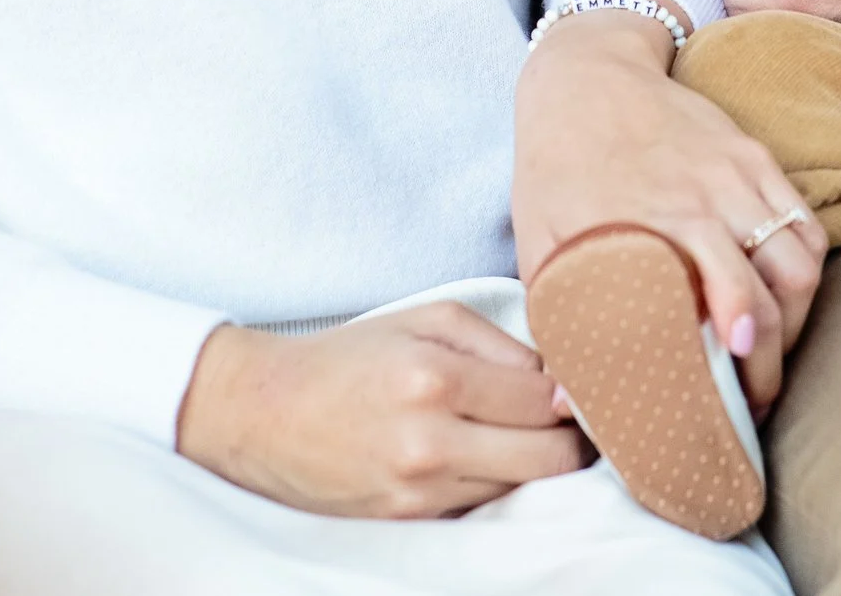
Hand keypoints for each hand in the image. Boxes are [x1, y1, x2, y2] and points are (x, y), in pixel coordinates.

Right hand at [175, 303, 583, 517]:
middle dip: (570, 440)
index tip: (574, 389)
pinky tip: (477, 456)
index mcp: (435, 377)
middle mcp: (430, 440)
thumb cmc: (350, 357)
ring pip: (521, 487)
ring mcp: (419, 489)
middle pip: (550, 458)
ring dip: (532, 463)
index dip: (572, 394)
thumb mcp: (424, 319)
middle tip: (567, 422)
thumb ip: (499, 342)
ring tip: (516, 434)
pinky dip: (492, 482)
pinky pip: (482, 505)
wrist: (266, 414)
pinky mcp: (408, 520)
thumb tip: (558, 379)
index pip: (544, 400)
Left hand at [513, 12, 825, 415]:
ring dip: (797, 319)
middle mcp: (704, 199)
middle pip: (773, 289)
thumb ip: (555, 318)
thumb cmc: (557, 165)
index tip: (735, 396)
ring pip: (802, 260)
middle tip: (753, 401)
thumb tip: (564, 400)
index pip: (722, 295)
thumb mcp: (539, 240)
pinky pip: (806, 225)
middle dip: (772, 358)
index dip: (740, 348)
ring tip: (771, 355)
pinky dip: (807, 271)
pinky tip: (786, 301)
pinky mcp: (756, 158)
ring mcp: (737, 176)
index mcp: (652, 222)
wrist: (587, 75)